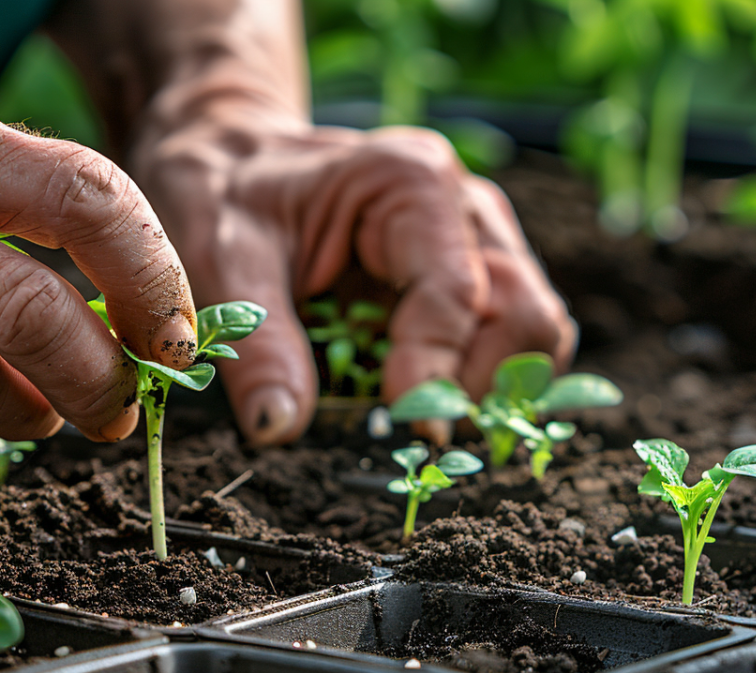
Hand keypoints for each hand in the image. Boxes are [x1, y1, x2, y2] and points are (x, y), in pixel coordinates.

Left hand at [134, 115, 577, 444]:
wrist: (234, 158)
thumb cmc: (228, 191)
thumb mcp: (223, 257)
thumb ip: (259, 341)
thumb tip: (279, 428)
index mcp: (413, 183)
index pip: (459, 292)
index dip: (438, 371)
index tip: (406, 427)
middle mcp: (465, 211)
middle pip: (525, 314)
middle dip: (478, 387)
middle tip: (411, 431)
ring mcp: (478, 247)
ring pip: (532, 333)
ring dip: (486, 391)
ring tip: (414, 418)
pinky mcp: (472, 283)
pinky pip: (508, 344)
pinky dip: (476, 385)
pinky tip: (419, 402)